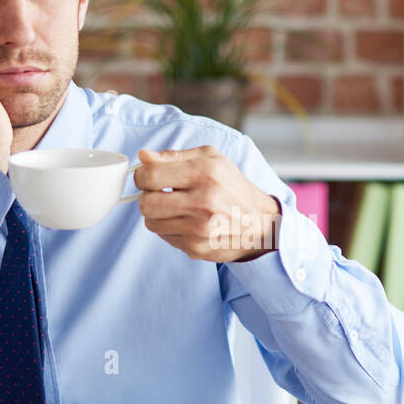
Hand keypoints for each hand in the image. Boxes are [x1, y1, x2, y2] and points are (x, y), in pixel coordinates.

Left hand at [134, 146, 280, 262]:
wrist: (261, 223)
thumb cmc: (233, 187)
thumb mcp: (211, 159)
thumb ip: (174, 156)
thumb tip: (143, 156)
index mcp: (205, 173)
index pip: (150, 176)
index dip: (142, 176)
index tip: (148, 178)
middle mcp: (203, 201)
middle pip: (146, 204)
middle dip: (148, 198)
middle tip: (160, 195)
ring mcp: (200, 228)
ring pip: (151, 223)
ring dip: (158, 216)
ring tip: (177, 210)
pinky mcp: (197, 248)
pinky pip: (165, 238)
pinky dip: (172, 230)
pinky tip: (188, 224)